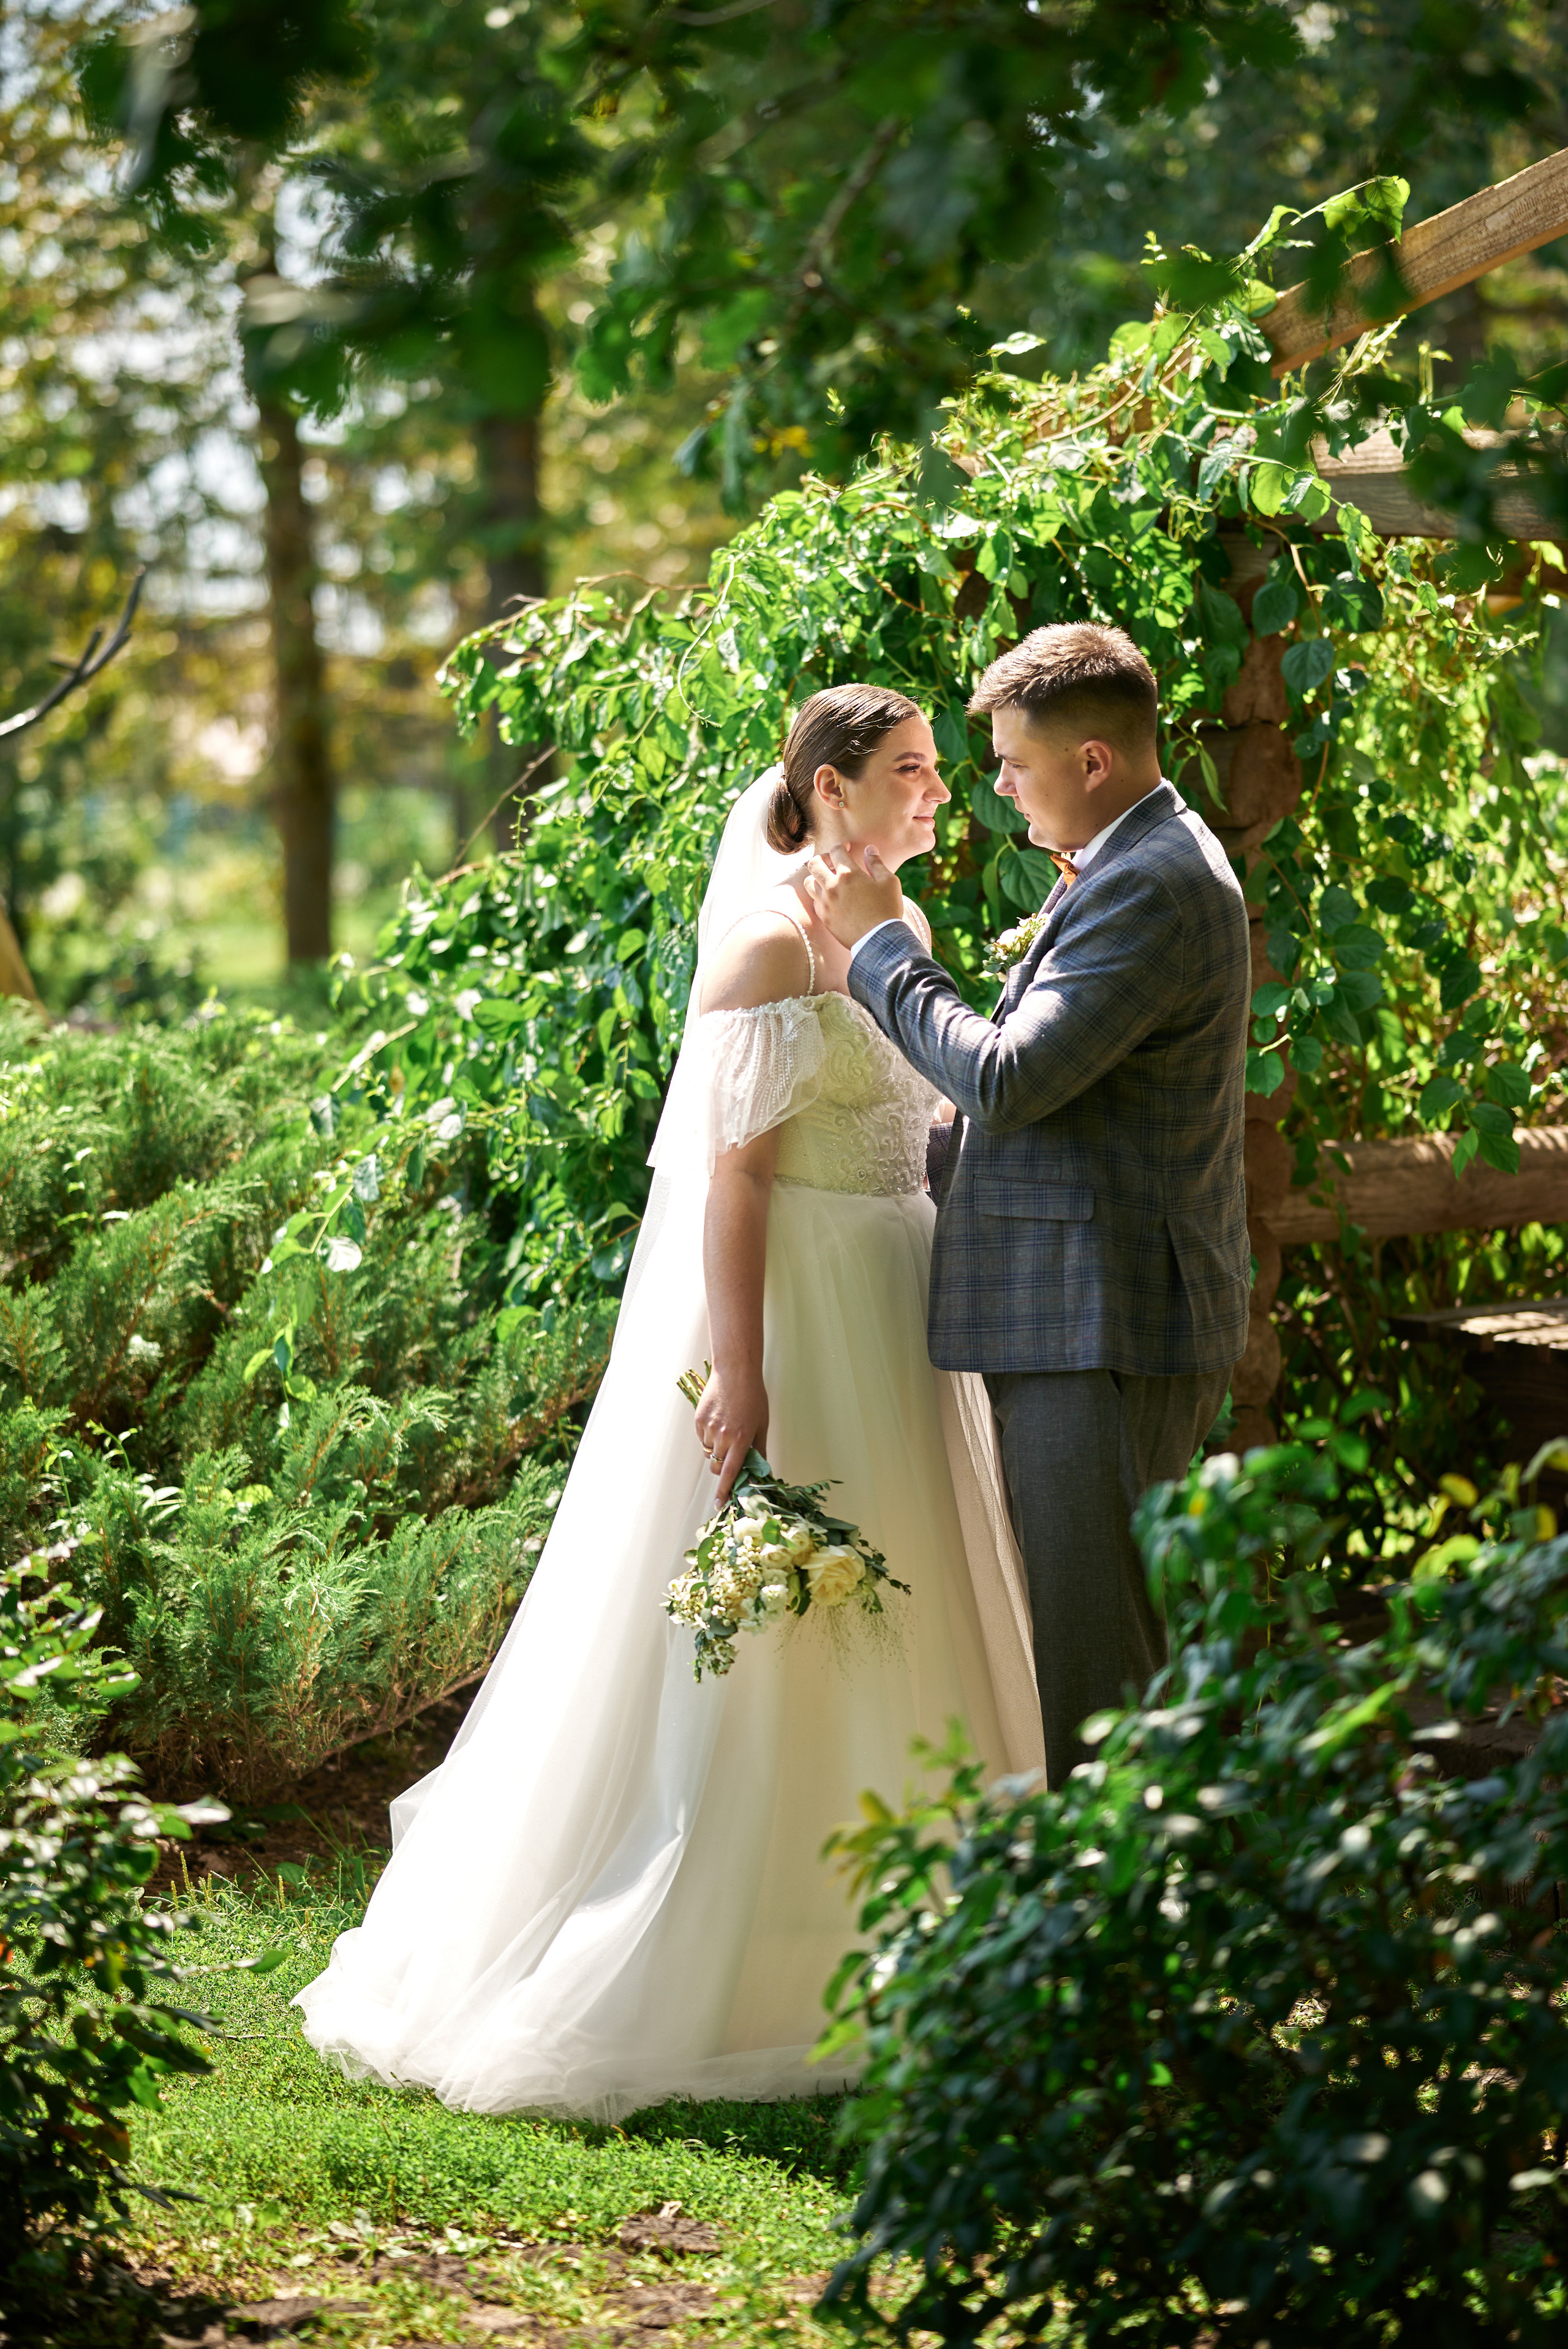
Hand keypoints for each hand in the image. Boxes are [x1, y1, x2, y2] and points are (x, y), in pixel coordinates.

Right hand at [694, 1365, 768, 1504]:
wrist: (735, 1371)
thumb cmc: (753, 1396)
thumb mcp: (761, 1423)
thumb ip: (759, 1449)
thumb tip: (762, 1470)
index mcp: (741, 1439)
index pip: (730, 1473)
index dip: (724, 1491)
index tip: (719, 1504)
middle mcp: (723, 1436)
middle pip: (716, 1466)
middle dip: (721, 1466)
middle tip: (731, 1453)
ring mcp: (708, 1428)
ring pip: (708, 1452)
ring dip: (715, 1449)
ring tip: (726, 1429)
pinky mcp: (698, 1420)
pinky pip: (702, 1438)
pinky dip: (708, 1436)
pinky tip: (718, 1419)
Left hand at [802, 842, 902, 949]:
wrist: (879, 939)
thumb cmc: (887, 909)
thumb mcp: (888, 881)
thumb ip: (876, 863)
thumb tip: (870, 849)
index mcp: (848, 874)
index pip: (836, 851)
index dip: (842, 846)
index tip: (847, 848)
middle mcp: (832, 886)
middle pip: (814, 864)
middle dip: (823, 858)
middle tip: (833, 862)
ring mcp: (825, 903)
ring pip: (809, 883)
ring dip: (817, 877)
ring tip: (829, 879)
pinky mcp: (824, 918)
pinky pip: (814, 901)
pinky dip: (819, 896)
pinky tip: (830, 897)